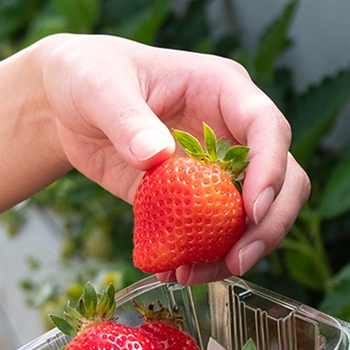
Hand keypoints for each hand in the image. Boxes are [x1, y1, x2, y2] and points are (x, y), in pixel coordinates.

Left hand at [40, 34, 309, 284]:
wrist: (66, 104)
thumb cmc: (88, 74)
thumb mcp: (99, 87)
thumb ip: (126, 119)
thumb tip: (156, 155)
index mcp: (223, 89)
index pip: (268, 127)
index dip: (270, 168)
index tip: (252, 209)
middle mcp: (232, 130)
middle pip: (283, 179)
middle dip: (268, 224)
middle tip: (237, 260)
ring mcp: (217, 169)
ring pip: (254, 216)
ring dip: (235, 250)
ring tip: (191, 275)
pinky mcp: (192, 199)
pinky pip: (212, 233)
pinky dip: (200, 257)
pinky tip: (172, 272)